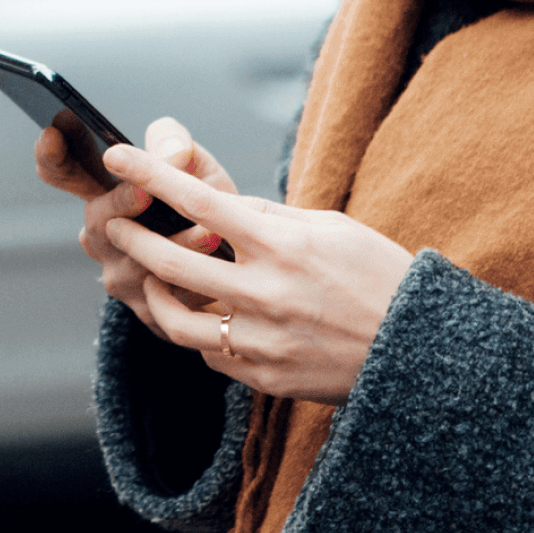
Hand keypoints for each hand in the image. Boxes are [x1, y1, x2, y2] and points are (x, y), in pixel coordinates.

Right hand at [35, 117, 236, 336]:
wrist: (239, 270)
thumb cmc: (210, 209)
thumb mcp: (196, 169)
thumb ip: (178, 146)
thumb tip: (173, 153)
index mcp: (106, 194)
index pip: (64, 173)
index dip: (52, 155)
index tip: (51, 132)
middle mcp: (104, 237)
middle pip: (97, 219)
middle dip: (120, 203)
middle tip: (144, 192)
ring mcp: (121, 277)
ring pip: (133, 262)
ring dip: (174, 245)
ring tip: (208, 233)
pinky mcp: (148, 313)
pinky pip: (166, 298)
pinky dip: (196, 282)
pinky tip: (220, 271)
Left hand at [101, 145, 413, 404]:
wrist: (418, 352)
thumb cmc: (377, 275)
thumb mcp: (329, 228)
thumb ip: (268, 218)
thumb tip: (218, 207)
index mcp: (283, 243)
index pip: (199, 200)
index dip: (150, 175)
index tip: (116, 155)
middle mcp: (265, 292)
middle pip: (171, 262)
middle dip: (134, 238)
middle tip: (115, 223)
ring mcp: (261, 339)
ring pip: (176, 320)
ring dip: (154, 294)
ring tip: (148, 279)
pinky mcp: (263, 377)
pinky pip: (211, 353)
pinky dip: (202, 333)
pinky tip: (208, 319)